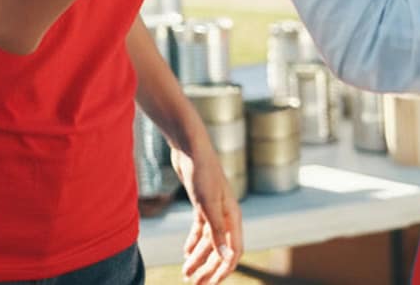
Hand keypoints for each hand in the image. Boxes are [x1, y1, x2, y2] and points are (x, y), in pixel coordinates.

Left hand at [172, 136, 243, 284]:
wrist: (190, 147)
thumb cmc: (202, 173)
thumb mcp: (208, 205)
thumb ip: (217, 232)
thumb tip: (227, 257)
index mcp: (232, 218)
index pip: (233, 252)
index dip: (223, 270)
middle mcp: (226, 216)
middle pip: (219, 250)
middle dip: (208, 269)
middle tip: (193, 284)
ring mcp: (214, 210)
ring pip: (208, 241)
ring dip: (198, 258)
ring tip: (186, 273)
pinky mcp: (202, 204)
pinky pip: (201, 229)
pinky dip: (194, 242)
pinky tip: (186, 252)